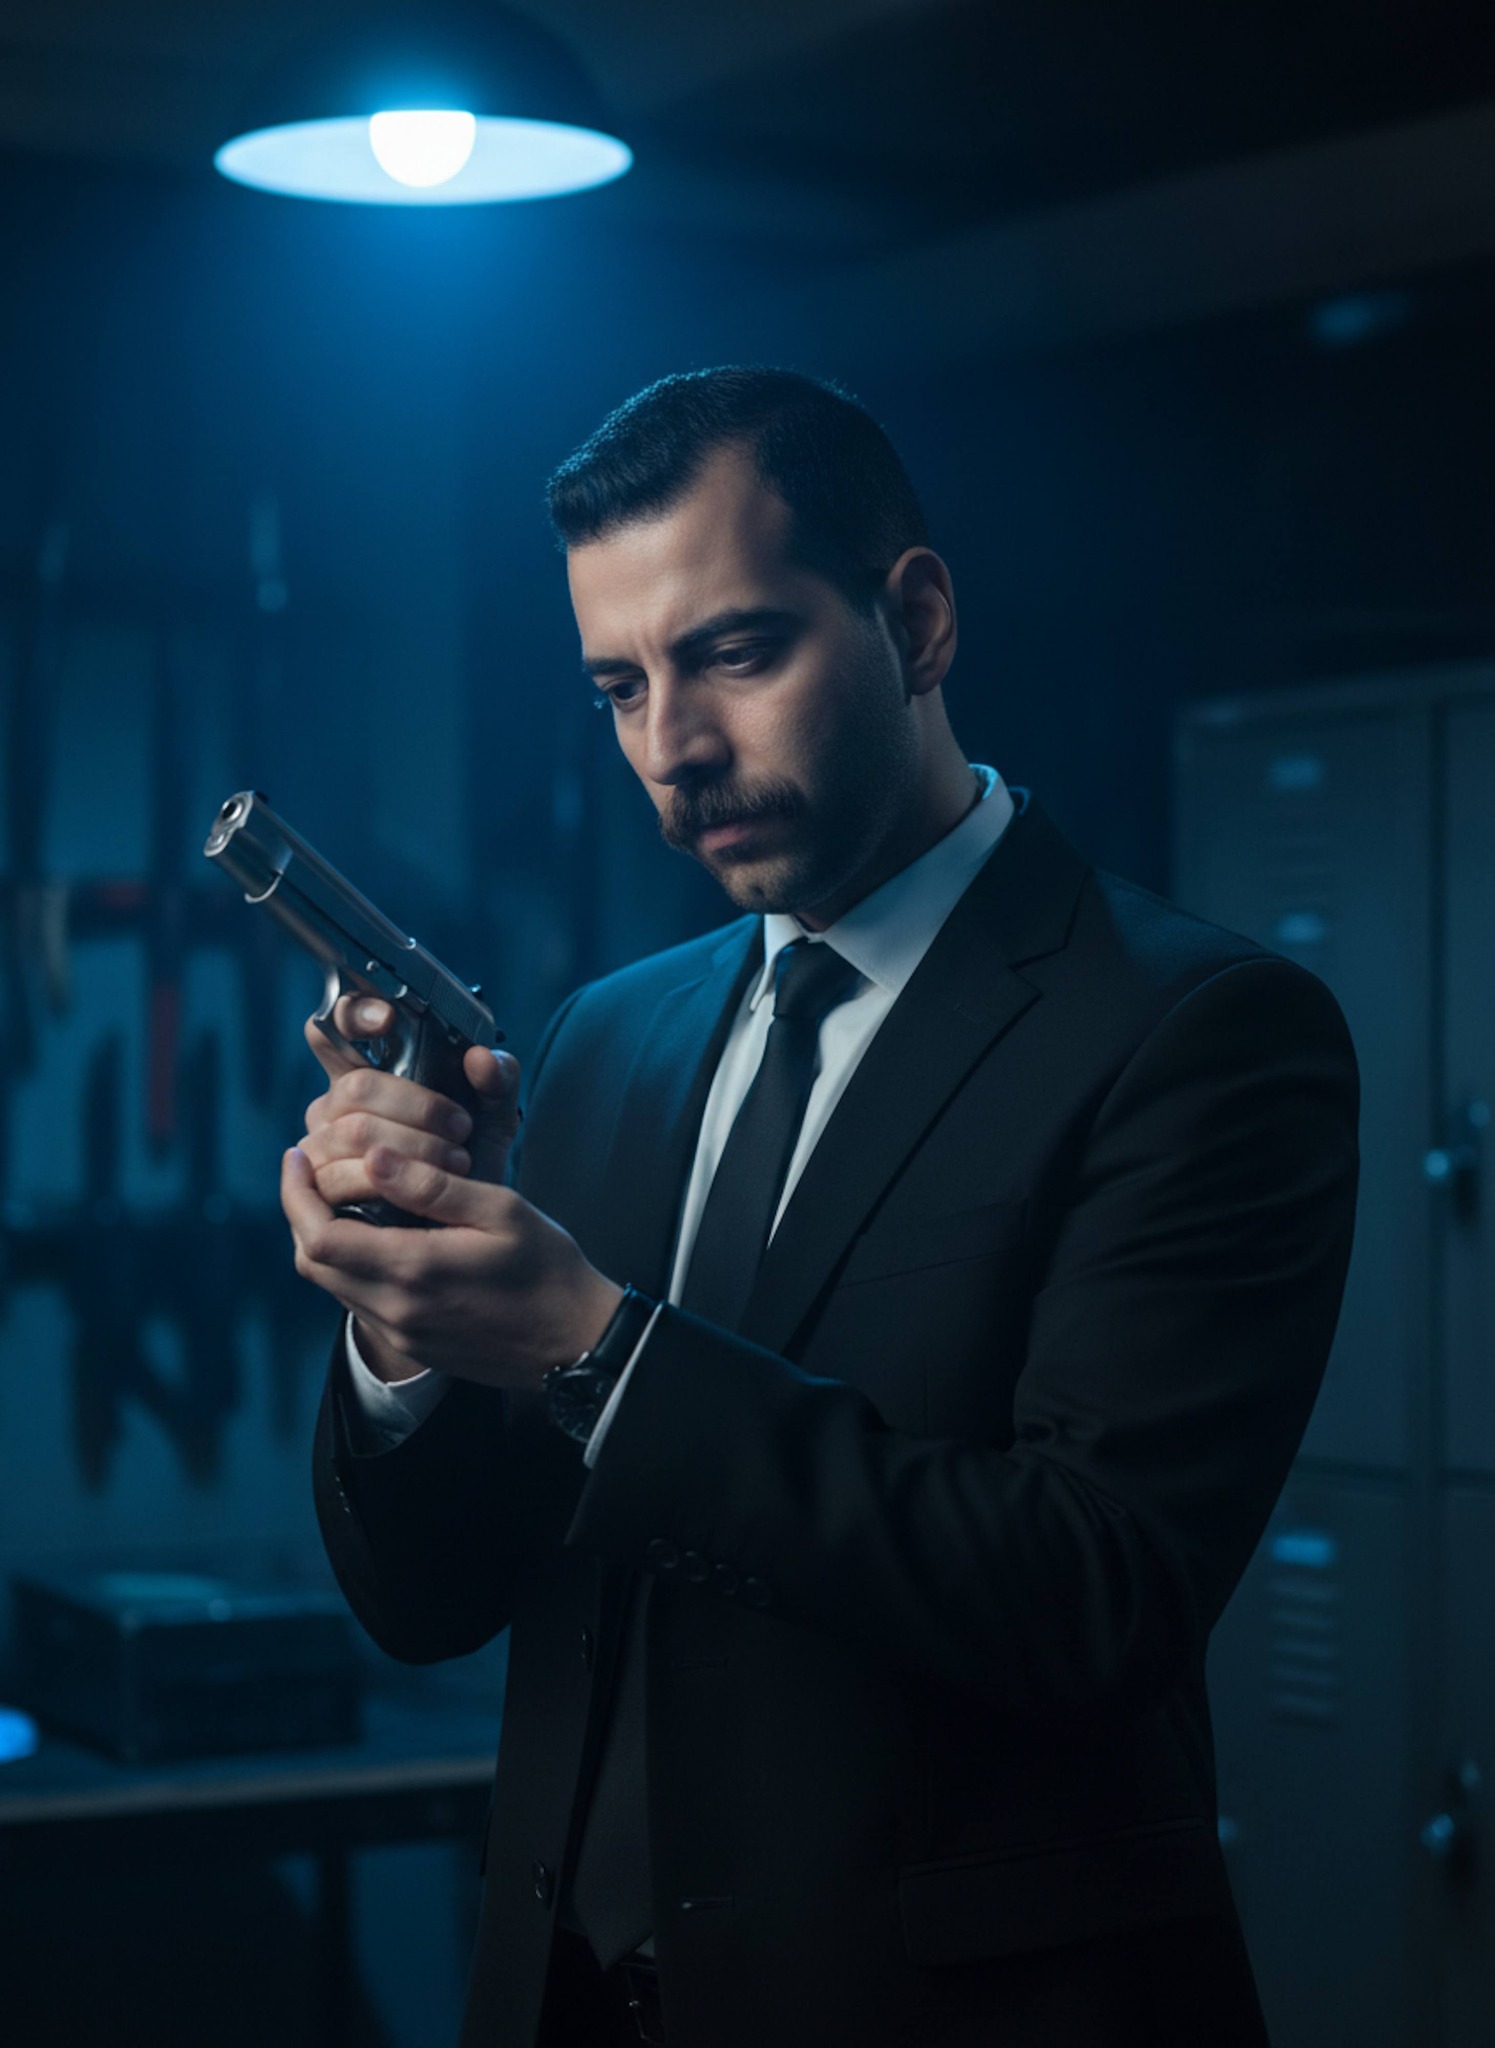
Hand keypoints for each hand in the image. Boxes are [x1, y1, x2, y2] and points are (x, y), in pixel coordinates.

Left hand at [286, 996, 622, 1387]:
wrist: (578, 1343)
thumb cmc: (549, 1270)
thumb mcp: (501, 1211)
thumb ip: (433, 1187)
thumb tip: (375, 1157)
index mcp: (413, 1271)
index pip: (319, 1236)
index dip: (295, 1194)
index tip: (295, 1156)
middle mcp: (395, 1311)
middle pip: (311, 1263)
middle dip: (299, 1214)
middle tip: (309, 1172)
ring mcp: (401, 1335)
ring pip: (332, 1285)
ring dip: (323, 1242)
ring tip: (337, 1198)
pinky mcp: (414, 1347)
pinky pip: (359, 1303)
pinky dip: (351, 1266)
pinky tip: (375, 1237)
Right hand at [303, 993, 519, 1193]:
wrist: (465, 1223)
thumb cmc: (470, 1160)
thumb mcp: (495, 1116)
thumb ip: (499, 1080)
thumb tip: (481, 1057)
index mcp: (365, 1073)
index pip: (336, 1026)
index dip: (353, 1014)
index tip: (387, 1019)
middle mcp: (332, 1107)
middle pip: (356, 1086)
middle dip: (417, 1106)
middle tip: (462, 1128)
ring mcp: (318, 1149)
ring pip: (353, 1132)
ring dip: (412, 1147)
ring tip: (456, 1163)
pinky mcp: (316, 1193)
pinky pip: (337, 1178)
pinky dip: (386, 1183)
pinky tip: (421, 1190)